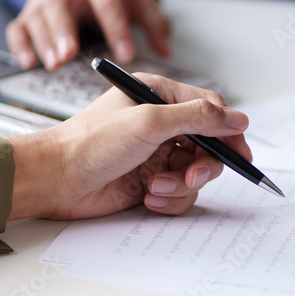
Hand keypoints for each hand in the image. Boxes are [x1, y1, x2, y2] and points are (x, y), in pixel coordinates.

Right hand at [5, 0, 170, 70]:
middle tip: (70, 53)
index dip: (117, 29)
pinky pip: (17, 29)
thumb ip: (152, 21)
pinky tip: (28, 62)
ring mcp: (43, 0)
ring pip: (36, 18)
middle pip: (60, 5)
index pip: (108, 3)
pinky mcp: (26, 14)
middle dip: (63, 30)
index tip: (126, 54)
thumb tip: (166, 47)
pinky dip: (20, 46)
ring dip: (44, 42)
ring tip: (55, 63)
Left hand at [5, 75, 250, 219]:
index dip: (228, 131)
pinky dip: (168, 199)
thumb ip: (197, 117)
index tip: (239, 152)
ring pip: (196, 173)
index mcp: (158, 96)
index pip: (209, 109)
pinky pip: (179, 194)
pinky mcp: (150, 181)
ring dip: (180, 185)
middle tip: (191, 175)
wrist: (54, 180)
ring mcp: (156, 154)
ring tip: (155, 187)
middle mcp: (160, 124)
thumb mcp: (148, 121)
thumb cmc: (89, 143)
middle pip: (208, 146)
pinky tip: (146, 197)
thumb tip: (236, 118)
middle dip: (203, 165)